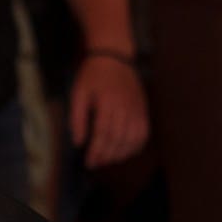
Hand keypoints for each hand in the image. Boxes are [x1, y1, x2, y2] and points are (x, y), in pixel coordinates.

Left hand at [66, 52, 148, 168]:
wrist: (114, 58)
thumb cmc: (93, 76)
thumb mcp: (78, 93)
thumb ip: (77, 118)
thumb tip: (78, 142)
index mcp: (107, 102)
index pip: (103, 133)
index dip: (97, 151)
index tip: (89, 162)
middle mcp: (125, 107)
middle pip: (118, 138)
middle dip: (106, 155)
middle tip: (95, 164)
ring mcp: (136, 108)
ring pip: (133, 138)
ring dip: (121, 154)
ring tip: (108, 160)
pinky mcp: (143, 109)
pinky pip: (144, 132)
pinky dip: (136, 146)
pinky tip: (126, 152)